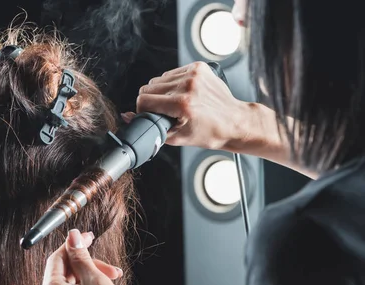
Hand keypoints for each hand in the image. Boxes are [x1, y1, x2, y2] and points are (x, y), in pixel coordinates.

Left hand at [36, 229, 141, 284]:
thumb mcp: (95, 279)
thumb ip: (79, 255)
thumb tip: (72, 236)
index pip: (56, 259)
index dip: (74, 246)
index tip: (88, 238)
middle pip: (62, 276)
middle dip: (86, 268)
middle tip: (109, 269)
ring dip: (87, 282)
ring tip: (110, 283)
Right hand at [123, 62, 318, 178]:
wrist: (235, 122)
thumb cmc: (211, 133)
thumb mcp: (178, 137)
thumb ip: (151, 127)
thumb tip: (129, 117)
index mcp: (182, 104)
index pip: (144, 99)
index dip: (142, 110)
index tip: (149, 115)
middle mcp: (188, 85)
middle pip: (149, 87)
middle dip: (152, 101)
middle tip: (164, 112)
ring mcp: (194, 74)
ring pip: (159, 79)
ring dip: (162, 92)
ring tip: (175, 104)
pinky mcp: (199, 67)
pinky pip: (173, 72)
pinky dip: (173, 83)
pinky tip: (184, 94)